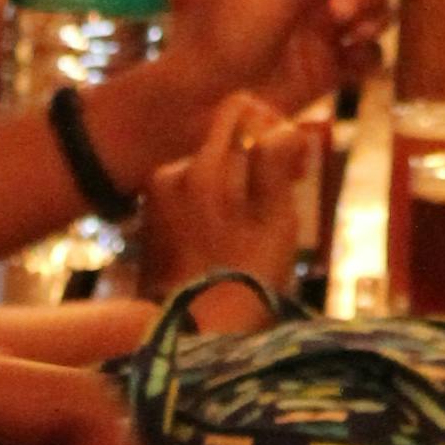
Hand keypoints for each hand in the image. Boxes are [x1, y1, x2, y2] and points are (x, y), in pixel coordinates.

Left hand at [140, 93, 323, 299]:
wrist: (188, 337)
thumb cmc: (243, 282)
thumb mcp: (275, 223)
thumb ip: (277, 165)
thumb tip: (285, 127)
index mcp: (204, 168)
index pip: (239, 108)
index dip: (274, 126)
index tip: (293, 163)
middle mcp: (172, 173)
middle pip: (225, 142)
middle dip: (257, 161)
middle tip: (284, 197)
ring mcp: (157, 198)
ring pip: (210, 171)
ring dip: (237, 187)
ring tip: (256, 230)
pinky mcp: (151, 220)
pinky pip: (190, 194)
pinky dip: (213, 207)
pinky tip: (229, 242)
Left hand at [147, 0, 387, 135]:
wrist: (211, 90)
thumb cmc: (229, 28)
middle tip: (335, 11)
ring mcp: (331, 31)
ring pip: (383, 13)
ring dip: (373, 19)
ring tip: (349, 34)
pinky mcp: (334, 68)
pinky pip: (373, 58)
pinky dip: (370, 56)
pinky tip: (349, 59)